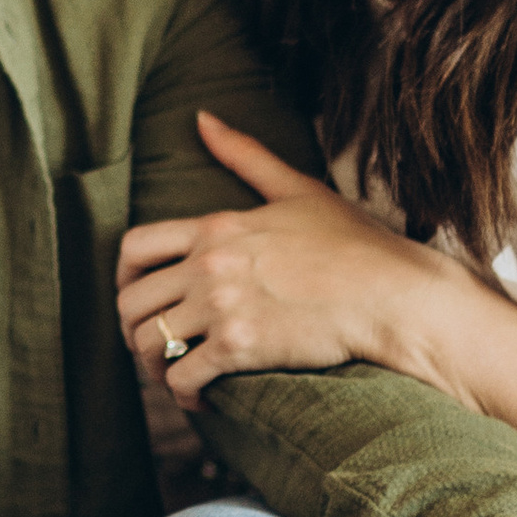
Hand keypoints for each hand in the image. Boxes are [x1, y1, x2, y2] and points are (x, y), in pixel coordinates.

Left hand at [117, 110, 438, 401]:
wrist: (393, 295)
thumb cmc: (356, 244)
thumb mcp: (298, 189)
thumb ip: (246, 156)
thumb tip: (202, 119)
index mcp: (218, 227)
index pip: (135, 246)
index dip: (123, 276)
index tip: (135, 293)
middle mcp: (210, 264)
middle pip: (131, 300)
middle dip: (133, 327)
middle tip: (153, 344)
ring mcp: (223, 306)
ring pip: (148, 342)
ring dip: (152, 363)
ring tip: (173, 371)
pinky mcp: (241, 347)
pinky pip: (181, 377)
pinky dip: (182, 393)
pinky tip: (200, 397)